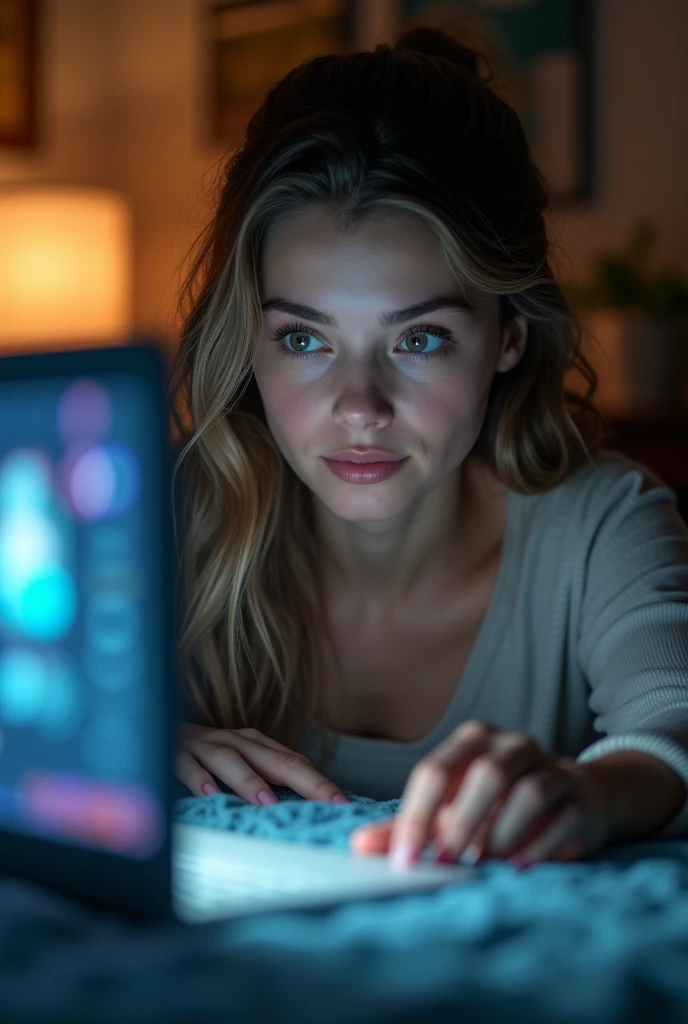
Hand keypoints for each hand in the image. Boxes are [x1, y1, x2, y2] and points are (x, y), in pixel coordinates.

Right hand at [177, 722, 350, 806]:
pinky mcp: (174, 751)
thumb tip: (299, 808)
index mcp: (254, 744)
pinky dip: (198, 778)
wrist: (151, 722)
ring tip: (268, 802)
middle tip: (330, 802)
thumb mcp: (235, 763)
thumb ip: (262, 780)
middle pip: (275, 759)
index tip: (344, 805)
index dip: (321, 782)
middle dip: (306, 780)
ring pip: (231, 760)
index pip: (295, 763)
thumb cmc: (200, 755)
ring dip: (250, 780)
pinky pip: (186, 765)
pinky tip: (210, 794)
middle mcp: (234, 740)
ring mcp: (204, 744)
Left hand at [349, 720, 611, 867]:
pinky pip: (559, 815)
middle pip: (485, 775)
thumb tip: (359, 847)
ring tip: (483, 864)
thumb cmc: (498, 805)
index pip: (435, 772)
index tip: (404, 860)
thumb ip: (407, 827)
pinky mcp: (578, 791)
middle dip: (462, 823)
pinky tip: (518, 866)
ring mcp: (549, 764)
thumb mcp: (451, 811)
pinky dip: (537, 845)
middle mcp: (511, 744)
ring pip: (526, 793)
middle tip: (445, 862)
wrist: (575, 797)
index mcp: (472, 740)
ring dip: (501, 834)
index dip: (416, 817)